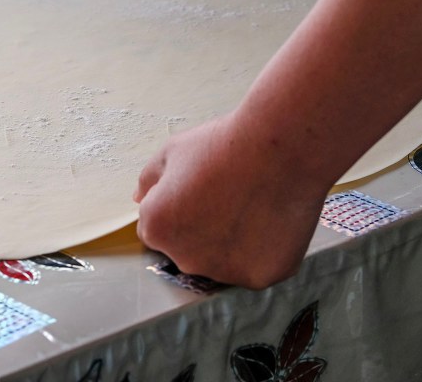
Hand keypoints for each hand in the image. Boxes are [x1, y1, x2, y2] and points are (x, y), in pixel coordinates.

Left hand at [134, 113, 328, 288]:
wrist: (280, 149)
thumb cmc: (223, 145)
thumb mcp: (172, 152)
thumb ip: (149, 179)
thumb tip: (141, 198)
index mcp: (157, 228)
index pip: (158, 230)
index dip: (179, 210)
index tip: (201, 193)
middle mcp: (184, 259)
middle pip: (188, 250)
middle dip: (202, 230)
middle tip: (229, 198)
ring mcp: (224, 272)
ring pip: (222, 262)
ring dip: (231, 244)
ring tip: (253, 206)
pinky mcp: (261, 277)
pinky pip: (256, 266)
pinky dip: (263, 251)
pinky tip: (271, 220)